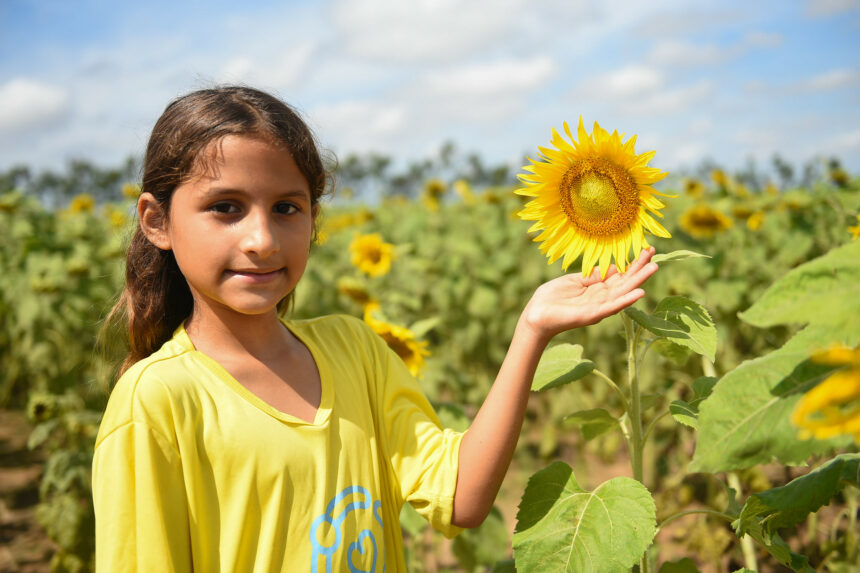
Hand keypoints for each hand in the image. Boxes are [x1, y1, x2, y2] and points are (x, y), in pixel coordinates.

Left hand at [519, 247, 658, 343]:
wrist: (535, 314)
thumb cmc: (552, 297)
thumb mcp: (574, 281)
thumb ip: (593, 275)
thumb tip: (614, 267)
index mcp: (597, 289)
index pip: (620, 275)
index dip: (633, 264)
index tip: (646, 251)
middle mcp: (601, 298)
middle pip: (625, 282)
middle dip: (640, 269)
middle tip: (655, 255)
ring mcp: (598, 307)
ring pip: (623, 293)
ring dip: (638, 281)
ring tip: (653, 268)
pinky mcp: (592, 315)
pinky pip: (611, 307)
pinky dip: (625, 301)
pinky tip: (639, 293)